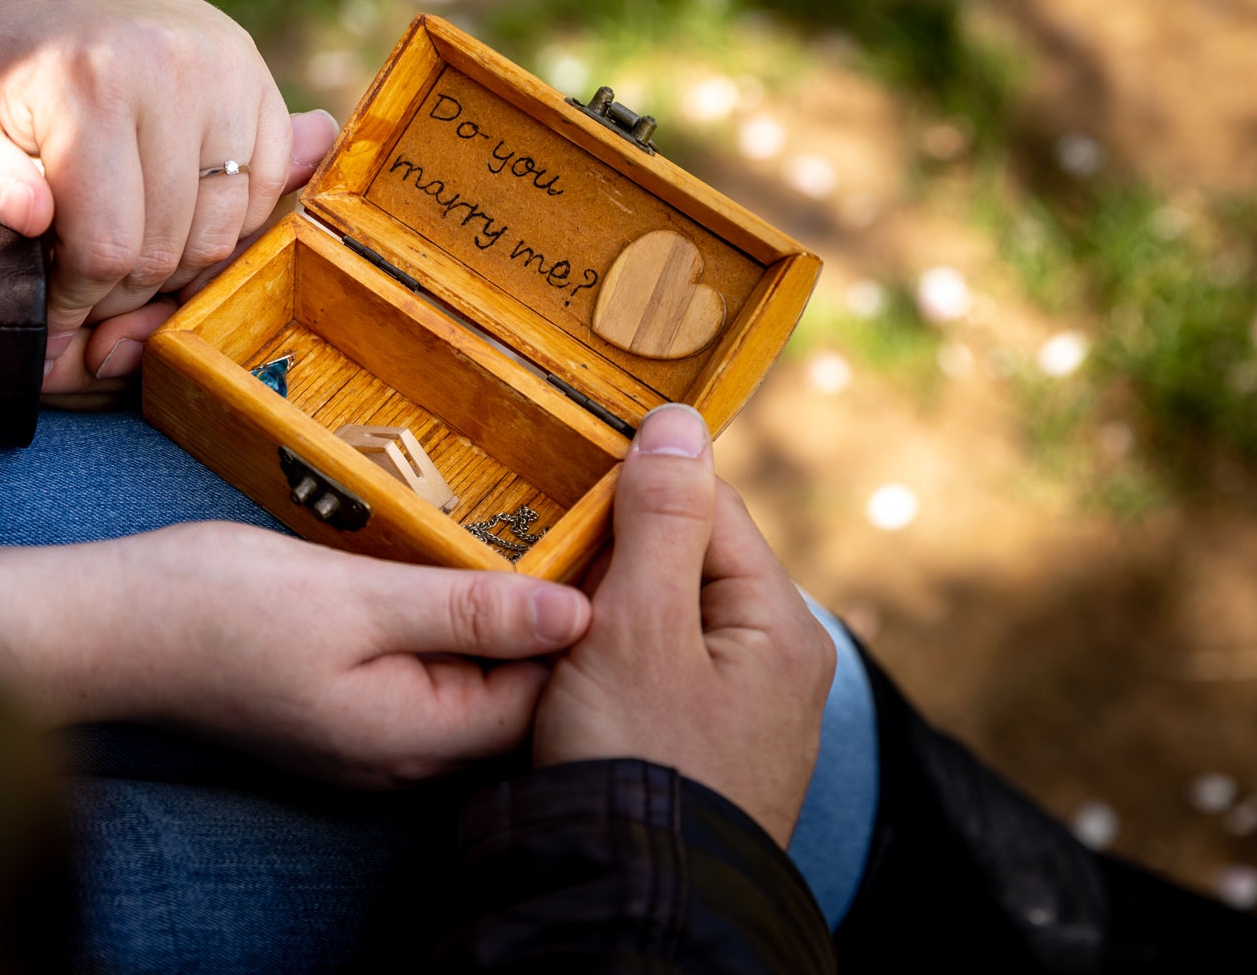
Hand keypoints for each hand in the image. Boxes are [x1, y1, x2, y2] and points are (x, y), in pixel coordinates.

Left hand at [0, 0, 331, 381]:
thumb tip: (35, 219)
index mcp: (93, 82)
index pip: (108, 246)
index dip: (78, 298)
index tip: (53, 306)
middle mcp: (175, 69)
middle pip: (171, 246)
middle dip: (124, 289)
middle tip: (86, 285)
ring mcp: (228, 68)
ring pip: (225, 229)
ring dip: (178, 264)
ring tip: (126, 252)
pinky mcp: (257, 73)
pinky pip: (269, 188)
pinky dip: (227, 221)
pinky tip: (173, 215)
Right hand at [0, 522, 590, 787]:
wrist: (106, 626)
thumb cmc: (215, 610)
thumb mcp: (353, 597)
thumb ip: (467, 605)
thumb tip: (580, 613)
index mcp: (415, 734)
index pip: (546, 694)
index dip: (592, 621)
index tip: (629, 544)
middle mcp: (401, 750)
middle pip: (514, 691)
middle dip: (556, 617)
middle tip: (595, 528)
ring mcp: (369, 733)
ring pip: (471, 677)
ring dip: (505, 613)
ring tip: (544, 533)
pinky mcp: (342, 704)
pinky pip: (426, 669)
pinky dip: (453, 620)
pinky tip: (463, 565)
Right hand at [532, 404, 834, 845]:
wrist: (636, 906)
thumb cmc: (638, 765)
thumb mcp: (637, 627)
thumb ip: (657, 521)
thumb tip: (679, 420)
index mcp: (779, 625)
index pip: (711, 507)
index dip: (635, 491)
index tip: (566, 494)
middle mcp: (777, 666)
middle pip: (689, 564)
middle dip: (617, 557)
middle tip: (548, 567)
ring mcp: (744, 715)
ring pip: (667, 621)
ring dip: (609, 610)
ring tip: (554, 622)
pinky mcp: (706, 751)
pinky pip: (659, 673)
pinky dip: (614, 661)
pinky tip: (572, 676)